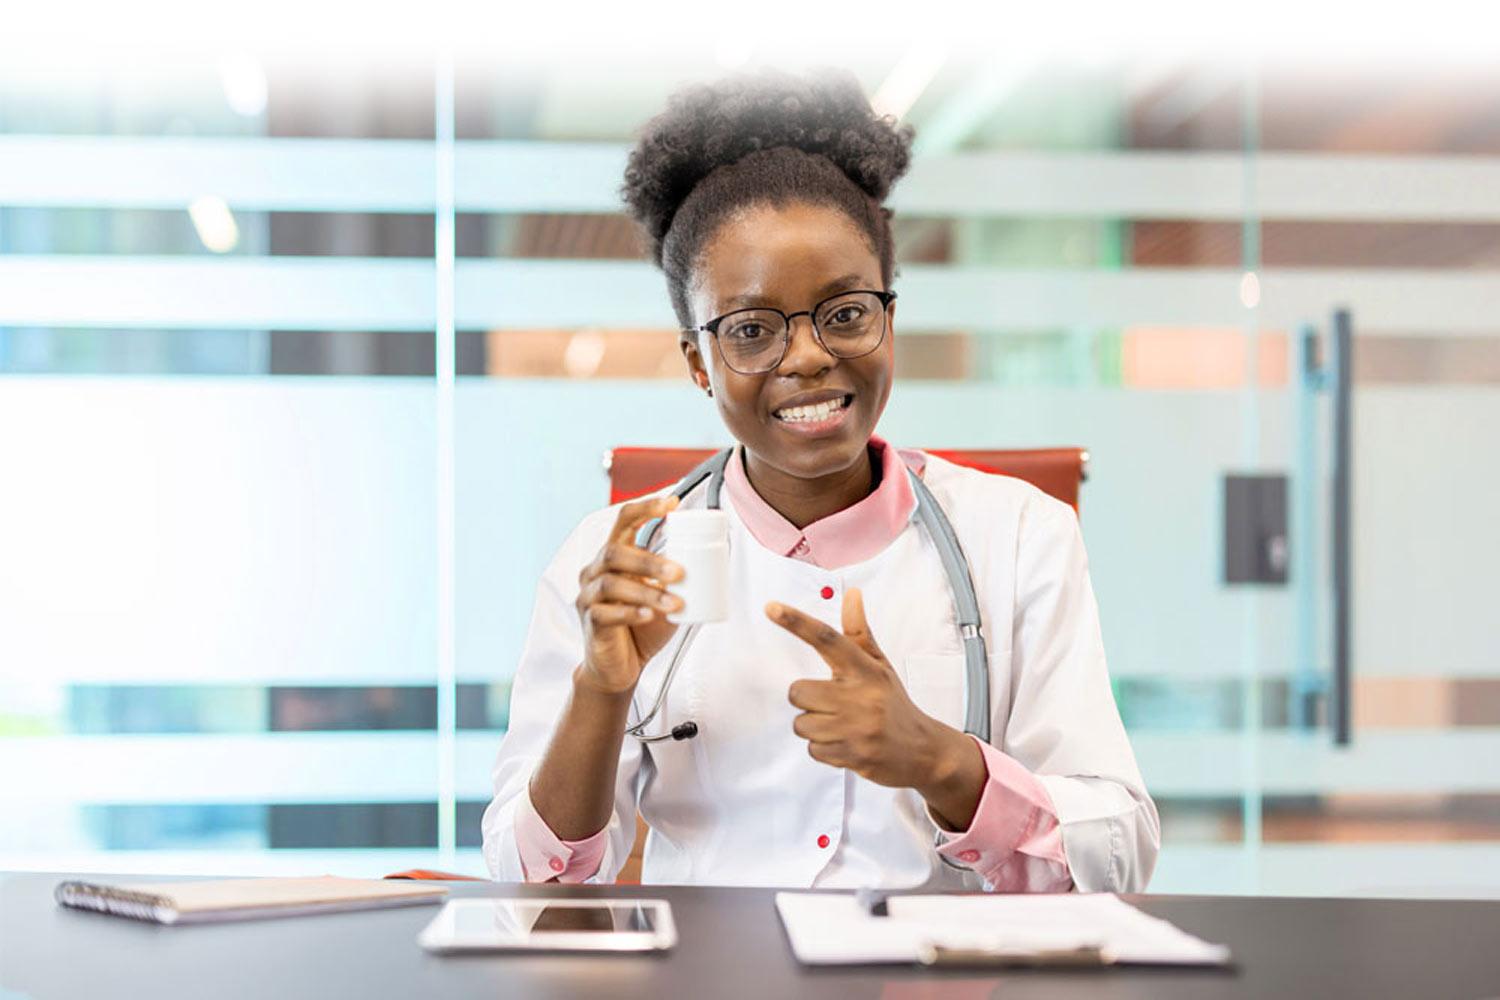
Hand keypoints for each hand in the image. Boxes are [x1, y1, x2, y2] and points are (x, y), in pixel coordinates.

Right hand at [574, 495, 685, 694]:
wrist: (621, 666)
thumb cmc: (642, 628)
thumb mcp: (665, 596)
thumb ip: (678, 578)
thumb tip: (716, 558)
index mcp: (614, 557)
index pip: (623, 521)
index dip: (645, 508)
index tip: (671, 504)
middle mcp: (596, 571)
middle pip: (615, 552)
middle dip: (649, 560)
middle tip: (679, 573)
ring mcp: (588, 596)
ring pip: (611, 583)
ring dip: (647, 591)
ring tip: (675, 602)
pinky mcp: (589, 622)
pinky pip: (605, 613)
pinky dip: (630, 613)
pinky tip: (650, 616)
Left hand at [768, 588, 985, 829]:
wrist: (922, 750)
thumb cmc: (893, 703)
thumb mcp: (879, 665)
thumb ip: (859, 632)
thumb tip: (851, 594)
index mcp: (865, 669)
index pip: (826, 638)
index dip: (797, 622)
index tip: (772, 608)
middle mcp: (860, 695)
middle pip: (798, 692)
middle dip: (808, 700)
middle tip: (832, 703)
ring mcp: (856, 727)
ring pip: (802, 724)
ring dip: (816, 727)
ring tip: (842, 726)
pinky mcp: (853, 755)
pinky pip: (813, 750)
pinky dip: (824, 749)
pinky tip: (846, 743)